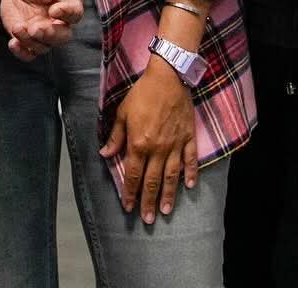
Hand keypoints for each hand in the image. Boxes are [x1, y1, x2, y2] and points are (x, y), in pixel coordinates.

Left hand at [0, 0, 82, 60]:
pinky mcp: (30, 41)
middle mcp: (59, 22)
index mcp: (67, 3)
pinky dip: (22, 52)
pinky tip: (13, 43)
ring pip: (45, 46)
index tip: (55, 10)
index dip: (68, 13)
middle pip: (63, 36)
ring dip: (31, 41)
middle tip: (36, 28)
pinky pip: (29, 54)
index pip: (75, 12)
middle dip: (50, 35)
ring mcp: (45, 34)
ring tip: (18, 28)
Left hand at [99, 64, 196, 221]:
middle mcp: (157, 149)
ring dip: (169, 195)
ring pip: (172, 176)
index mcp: (139, 144)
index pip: (132, 174)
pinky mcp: (188, 138)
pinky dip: (192, 174)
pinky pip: (191, 160)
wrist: (167, 78)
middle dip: (149, 201)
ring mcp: (175, 145)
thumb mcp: (122, 113)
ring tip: (166, 211)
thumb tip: (105, 154)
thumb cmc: (142, 94)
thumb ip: (115, 137)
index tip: (127, 207)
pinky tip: (191, 186)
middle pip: (152, 181)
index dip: (129, 192)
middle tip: (148, 219)